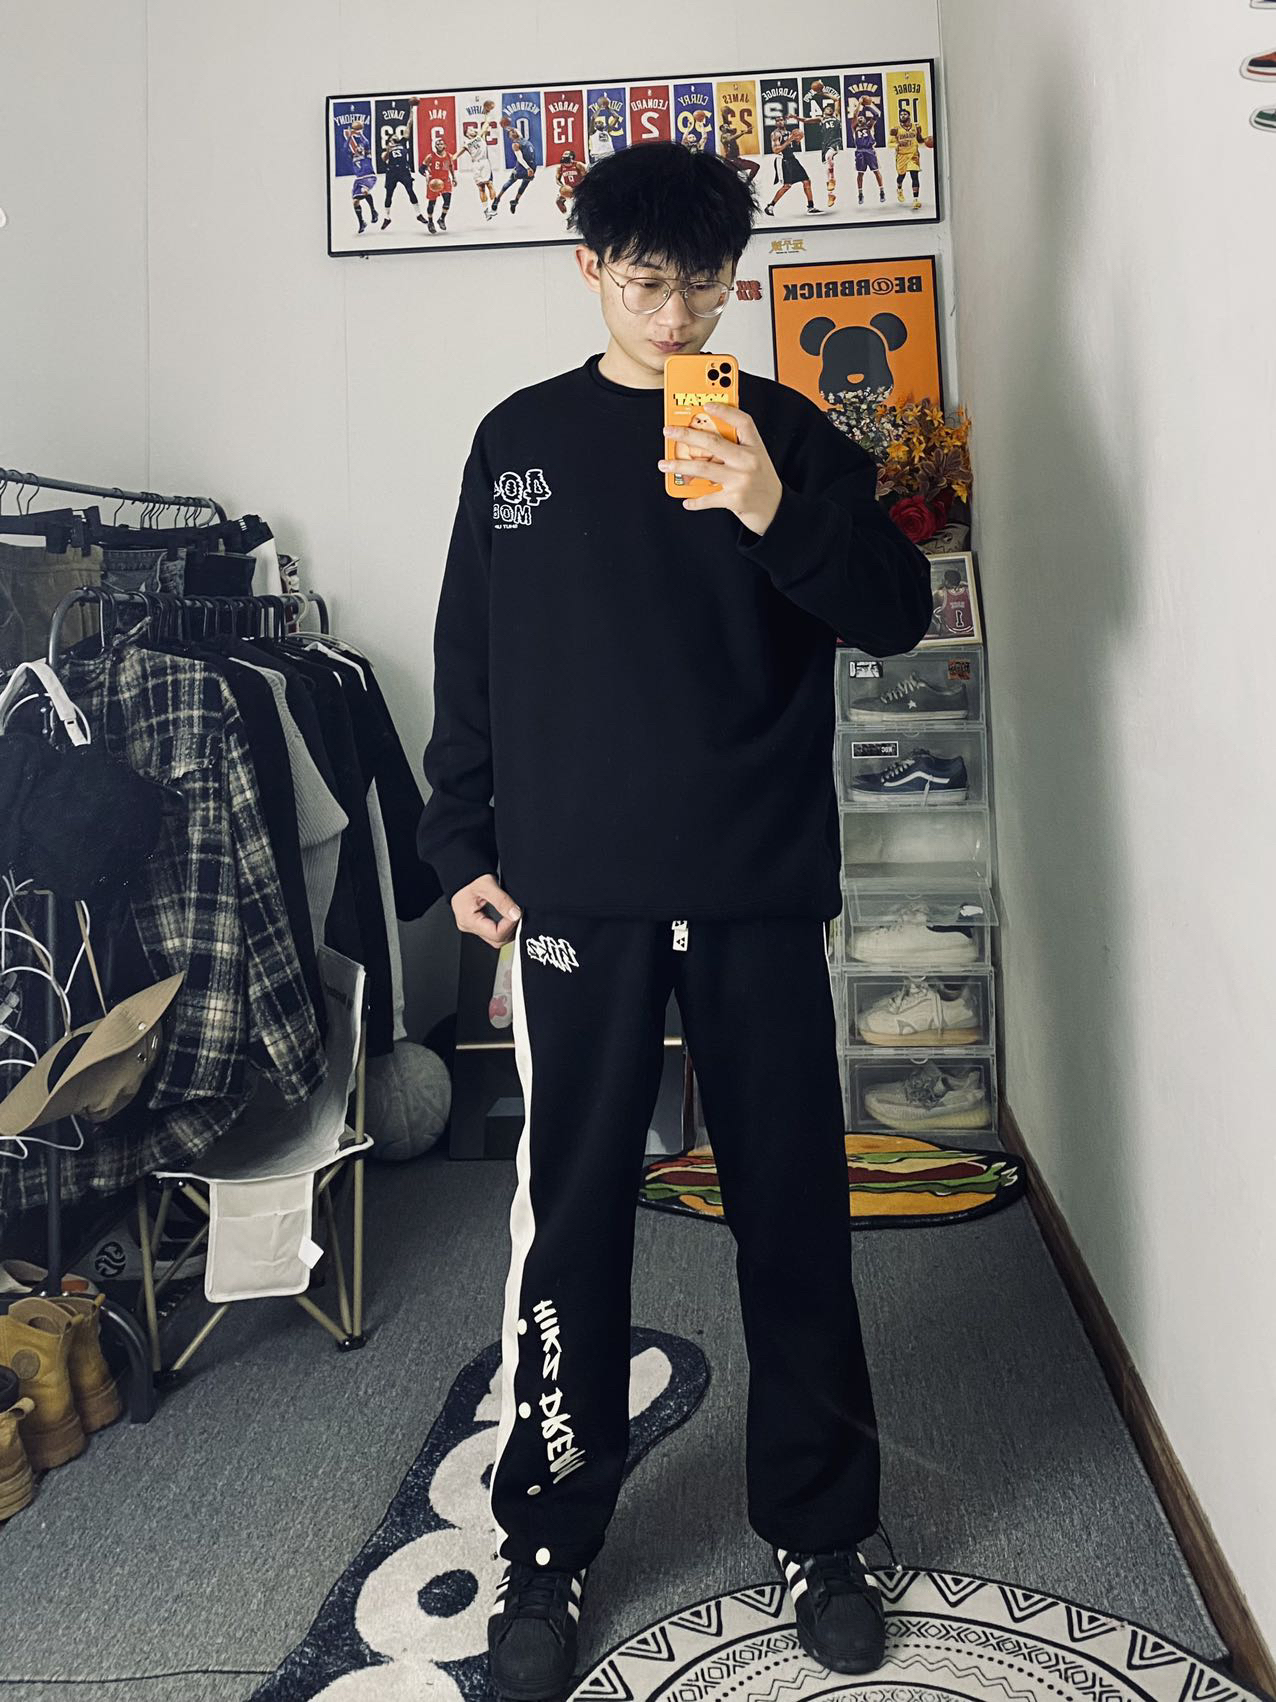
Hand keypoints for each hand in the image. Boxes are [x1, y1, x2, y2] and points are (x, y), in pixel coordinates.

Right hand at [452, 873, 521, 946]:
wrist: (462, 872)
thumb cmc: (469, 877)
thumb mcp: (487, 885)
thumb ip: (502, 900)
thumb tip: (516, 914)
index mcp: (468, 920)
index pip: (495, 934)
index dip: (510, 925)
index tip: (518, 913)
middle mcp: (468, 926)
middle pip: (496, 940)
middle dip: (511, 929)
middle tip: (519, 914)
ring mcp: (472, 926)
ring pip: (495, 938)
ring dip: (508, 929)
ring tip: (515, 914)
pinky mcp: (477, 923)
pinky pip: (493, 930)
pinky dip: (503, 925)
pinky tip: (509, 915)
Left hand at [659, 401, 782, 535]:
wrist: (775, 509)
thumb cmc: (761, 481)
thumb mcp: (755, 458)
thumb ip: (736, 446)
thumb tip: (703, 438)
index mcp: (755, 447)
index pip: (742, 422)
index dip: (724, 411)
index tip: (706, 404)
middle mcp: (749, 461)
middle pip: (713, 442)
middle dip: (687, 435)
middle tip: (669, 432)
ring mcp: (741, 480)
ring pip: (704, 468)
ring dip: (680, 465)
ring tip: (665, 464)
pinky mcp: (734, 499)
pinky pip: (708, 498)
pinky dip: (695, 500)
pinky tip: (686, 499)